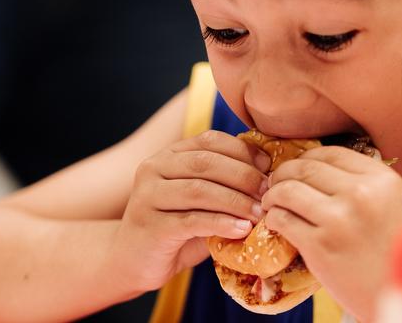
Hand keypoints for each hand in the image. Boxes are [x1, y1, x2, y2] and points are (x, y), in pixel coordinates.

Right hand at [111, 130, 270, 292]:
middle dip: (243, 176)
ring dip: (236, 201)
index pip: (209, 140)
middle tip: (269, 192)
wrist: (132, 261)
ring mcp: (148, 196)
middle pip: (206, 162)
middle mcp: (153, 168)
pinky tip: (242, 230)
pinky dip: (221, 223)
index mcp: (168, 155)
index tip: (268, 167)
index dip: (242, 150)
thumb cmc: (175, 228)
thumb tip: (268, 174)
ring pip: (199, 190)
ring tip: (260, 214)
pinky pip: (191, 220)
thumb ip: (223, 184)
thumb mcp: (200, 200)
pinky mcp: (150, 225)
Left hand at [261, 146, 401, 321]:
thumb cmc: (392, 251)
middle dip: (282, 173)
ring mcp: (339, 219)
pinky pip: (282, 218)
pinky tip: (275, 222)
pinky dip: (272, 217)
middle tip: (274, 183)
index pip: (330, 153)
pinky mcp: (319, 245)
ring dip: (271, 195)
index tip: (295, 169)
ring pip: (287, 190)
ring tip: (270, 203)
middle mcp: (361, 194)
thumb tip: (314, 163)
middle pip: (304, 168)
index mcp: (380, 179)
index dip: (305, 158)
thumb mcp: (389, 203)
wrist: (394, 293)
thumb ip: (359, 181)